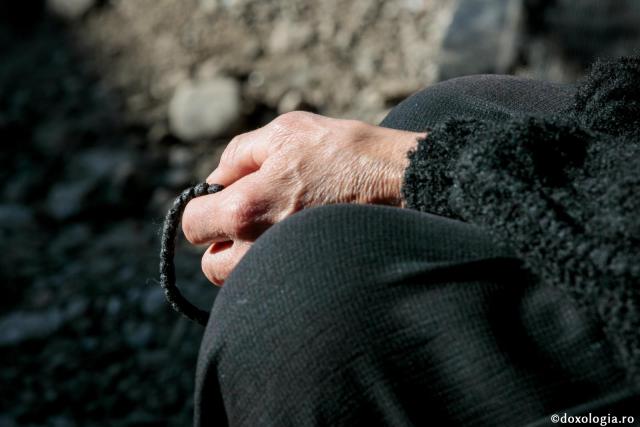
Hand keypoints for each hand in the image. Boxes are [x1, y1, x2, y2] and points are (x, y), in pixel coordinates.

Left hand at [182, 111, 422, 284]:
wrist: (398, 181)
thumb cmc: (343, 152)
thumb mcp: (283, 132)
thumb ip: (237, 155)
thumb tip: (217, 180)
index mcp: (244, 209)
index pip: (192, 225)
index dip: (201, 208)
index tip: (221, 197)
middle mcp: (258, 248)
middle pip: (212, 265)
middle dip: (221, 242)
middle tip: (248, 215)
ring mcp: (284, 267)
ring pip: (241, 278)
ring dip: (245, 258)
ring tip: (274, 226)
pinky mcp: (308, 276)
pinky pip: (272, 279)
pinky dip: (272, 264)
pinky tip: (296, 236)